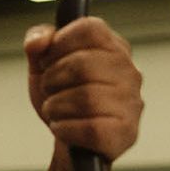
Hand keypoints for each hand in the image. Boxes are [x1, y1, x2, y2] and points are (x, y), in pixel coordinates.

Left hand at [23, 17, 142, 160]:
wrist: (69, 142)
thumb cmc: (63, 98)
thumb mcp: (43, 64)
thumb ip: (38, 40)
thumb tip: (38, 42)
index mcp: (114, 47)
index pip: (90, 28)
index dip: (60, 44)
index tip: (49, 61)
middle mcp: (130, 72)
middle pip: (81, 65)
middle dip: (52, 80)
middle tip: (50, 90)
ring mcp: (132, 103)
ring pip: (84, 98)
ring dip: (55, 107)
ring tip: (56, 111)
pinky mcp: (126, 133)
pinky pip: (90, 128)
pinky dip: (65, 129)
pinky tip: (63, 128)